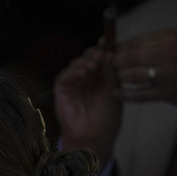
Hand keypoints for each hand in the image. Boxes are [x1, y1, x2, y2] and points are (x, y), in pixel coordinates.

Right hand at [54, 38, 120, 162]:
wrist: (96, 135)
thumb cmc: (107, 116)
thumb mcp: (114, 90)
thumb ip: (112, 72)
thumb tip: (111, 52)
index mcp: (101, 75)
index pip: (101, 56)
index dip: (104, 47)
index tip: (109, 40)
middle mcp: (87, 76)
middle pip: (88, 56)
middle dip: (95, 53)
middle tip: (102, 55)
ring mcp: (74, 82)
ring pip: (76, 63)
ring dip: (85, 61)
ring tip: (94, 66)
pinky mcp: (62, 89)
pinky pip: (65, 75)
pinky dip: (73, 71)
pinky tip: (84, 72)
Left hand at [113, 29, 176, 106]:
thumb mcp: (168, 43)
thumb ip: (143, 43)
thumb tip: (111, 45)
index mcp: (168, 38)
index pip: (133, 42)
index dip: (116, 49)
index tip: (108, 53)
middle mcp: (170, 54)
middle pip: (131, 58)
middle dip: (116, 62)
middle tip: (111, 66)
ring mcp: (169, 74)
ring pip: (133, 75)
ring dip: (120, 77)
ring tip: (118, 77)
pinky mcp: (166, 92)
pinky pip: (138, 95)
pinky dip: (124, 94)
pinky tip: (115, 93)